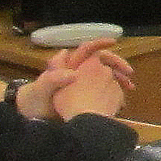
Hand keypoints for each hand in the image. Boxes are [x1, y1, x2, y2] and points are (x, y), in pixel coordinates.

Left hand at [16, 38, 132, 120]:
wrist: (30, 117)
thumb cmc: (34, 100)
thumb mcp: (41, 89)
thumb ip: (53, 80)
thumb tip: (74, 74)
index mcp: (68, 65)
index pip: (87, 49)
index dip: (100, 44)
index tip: (114, 42)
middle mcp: (78, 71)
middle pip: (101, 62)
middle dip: (117, 65)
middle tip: (129, 74)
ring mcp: (83, 84)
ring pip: (106, 76)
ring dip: (119, 80)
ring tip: (129, 88)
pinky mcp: (86, 96)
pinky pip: (104, 91)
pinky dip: (115, 94)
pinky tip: (121, 101)